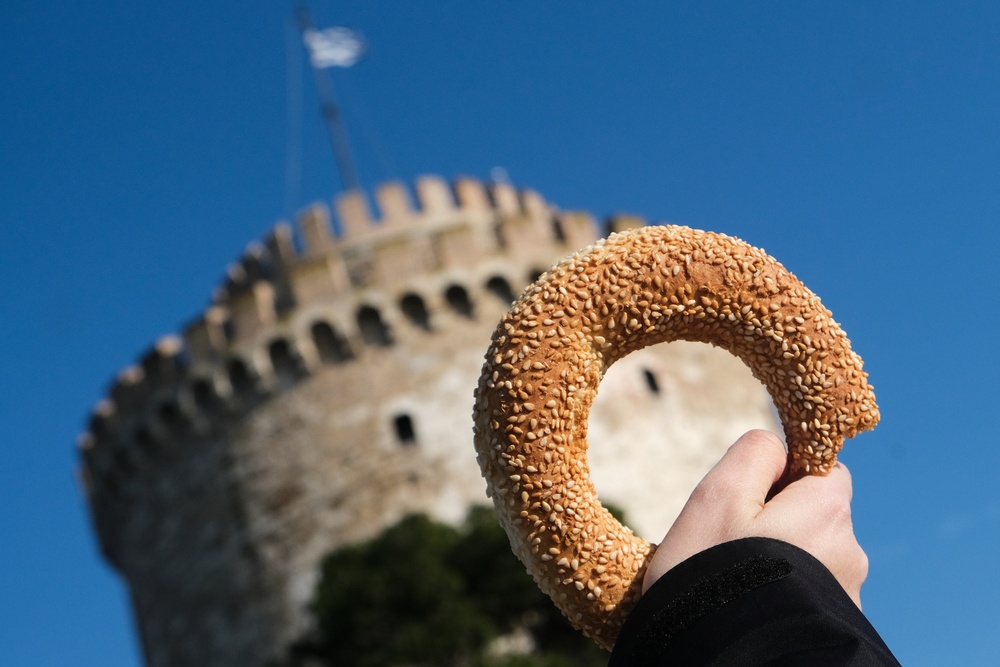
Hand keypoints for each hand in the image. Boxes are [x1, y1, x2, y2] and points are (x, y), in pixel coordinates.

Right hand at [642, 429, 867, 607]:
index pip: (824, 470)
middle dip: (779, 520)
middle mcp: (850, 553)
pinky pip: (811, 594)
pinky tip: (754, 607)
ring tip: (739, 581)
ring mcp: (848, 597)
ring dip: (782, 559)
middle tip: (731, 544)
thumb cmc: (712, 573)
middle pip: (816, 514)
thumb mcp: (717, 495)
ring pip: (812, 556)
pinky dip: (786, 593)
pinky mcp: (837, 628)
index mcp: (828, 512)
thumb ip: (754, 454)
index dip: (784, 475)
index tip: (746, 501)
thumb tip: (778, 447)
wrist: (723, 659)